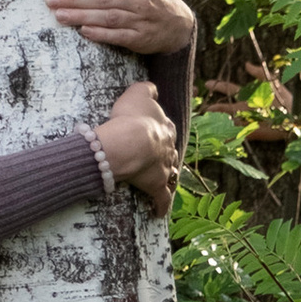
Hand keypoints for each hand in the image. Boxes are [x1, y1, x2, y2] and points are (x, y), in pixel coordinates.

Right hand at [95, 79, 179, 213]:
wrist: (129, 141)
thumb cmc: (131, 117)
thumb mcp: (138, 93)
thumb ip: (147, 88)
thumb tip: (153, 89)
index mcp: (165, 128)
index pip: (165, 129)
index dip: (159, 131)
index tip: (153, 133)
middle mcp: (169, 149)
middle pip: (170, 151)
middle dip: (166, 154)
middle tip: (157, 156)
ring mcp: (164, 168)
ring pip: (170, 173)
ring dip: (167, 176)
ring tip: (163, 179)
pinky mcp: (156, 186)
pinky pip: (161, 199)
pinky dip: (161, 206)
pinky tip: (158, 212)